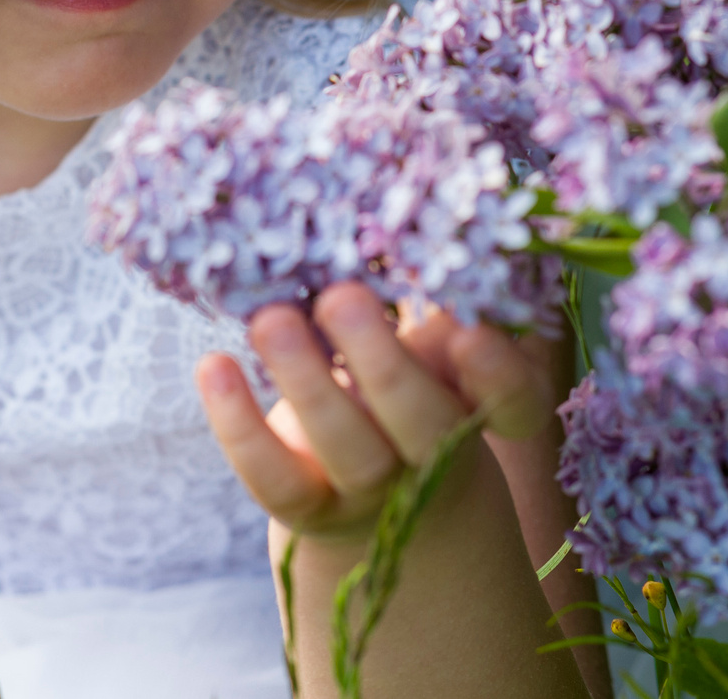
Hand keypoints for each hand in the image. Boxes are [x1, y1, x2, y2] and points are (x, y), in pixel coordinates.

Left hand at [195, 283, 555, 546]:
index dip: (498, 375)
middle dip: (383, 363)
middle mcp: (433, 455)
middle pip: (422, 425)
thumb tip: (405, 221)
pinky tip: (214, 365)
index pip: (514, 402)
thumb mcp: (430, 346)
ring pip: (348, 449)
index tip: (471, 332)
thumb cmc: (403, 384)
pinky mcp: (307, 505)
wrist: (377, 496)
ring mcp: (370, 490)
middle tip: (341, 296)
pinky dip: (239, 422)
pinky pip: (273, 477)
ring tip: (270, 321)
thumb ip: (430, 300)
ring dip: (308, 383)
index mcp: (478, 405)